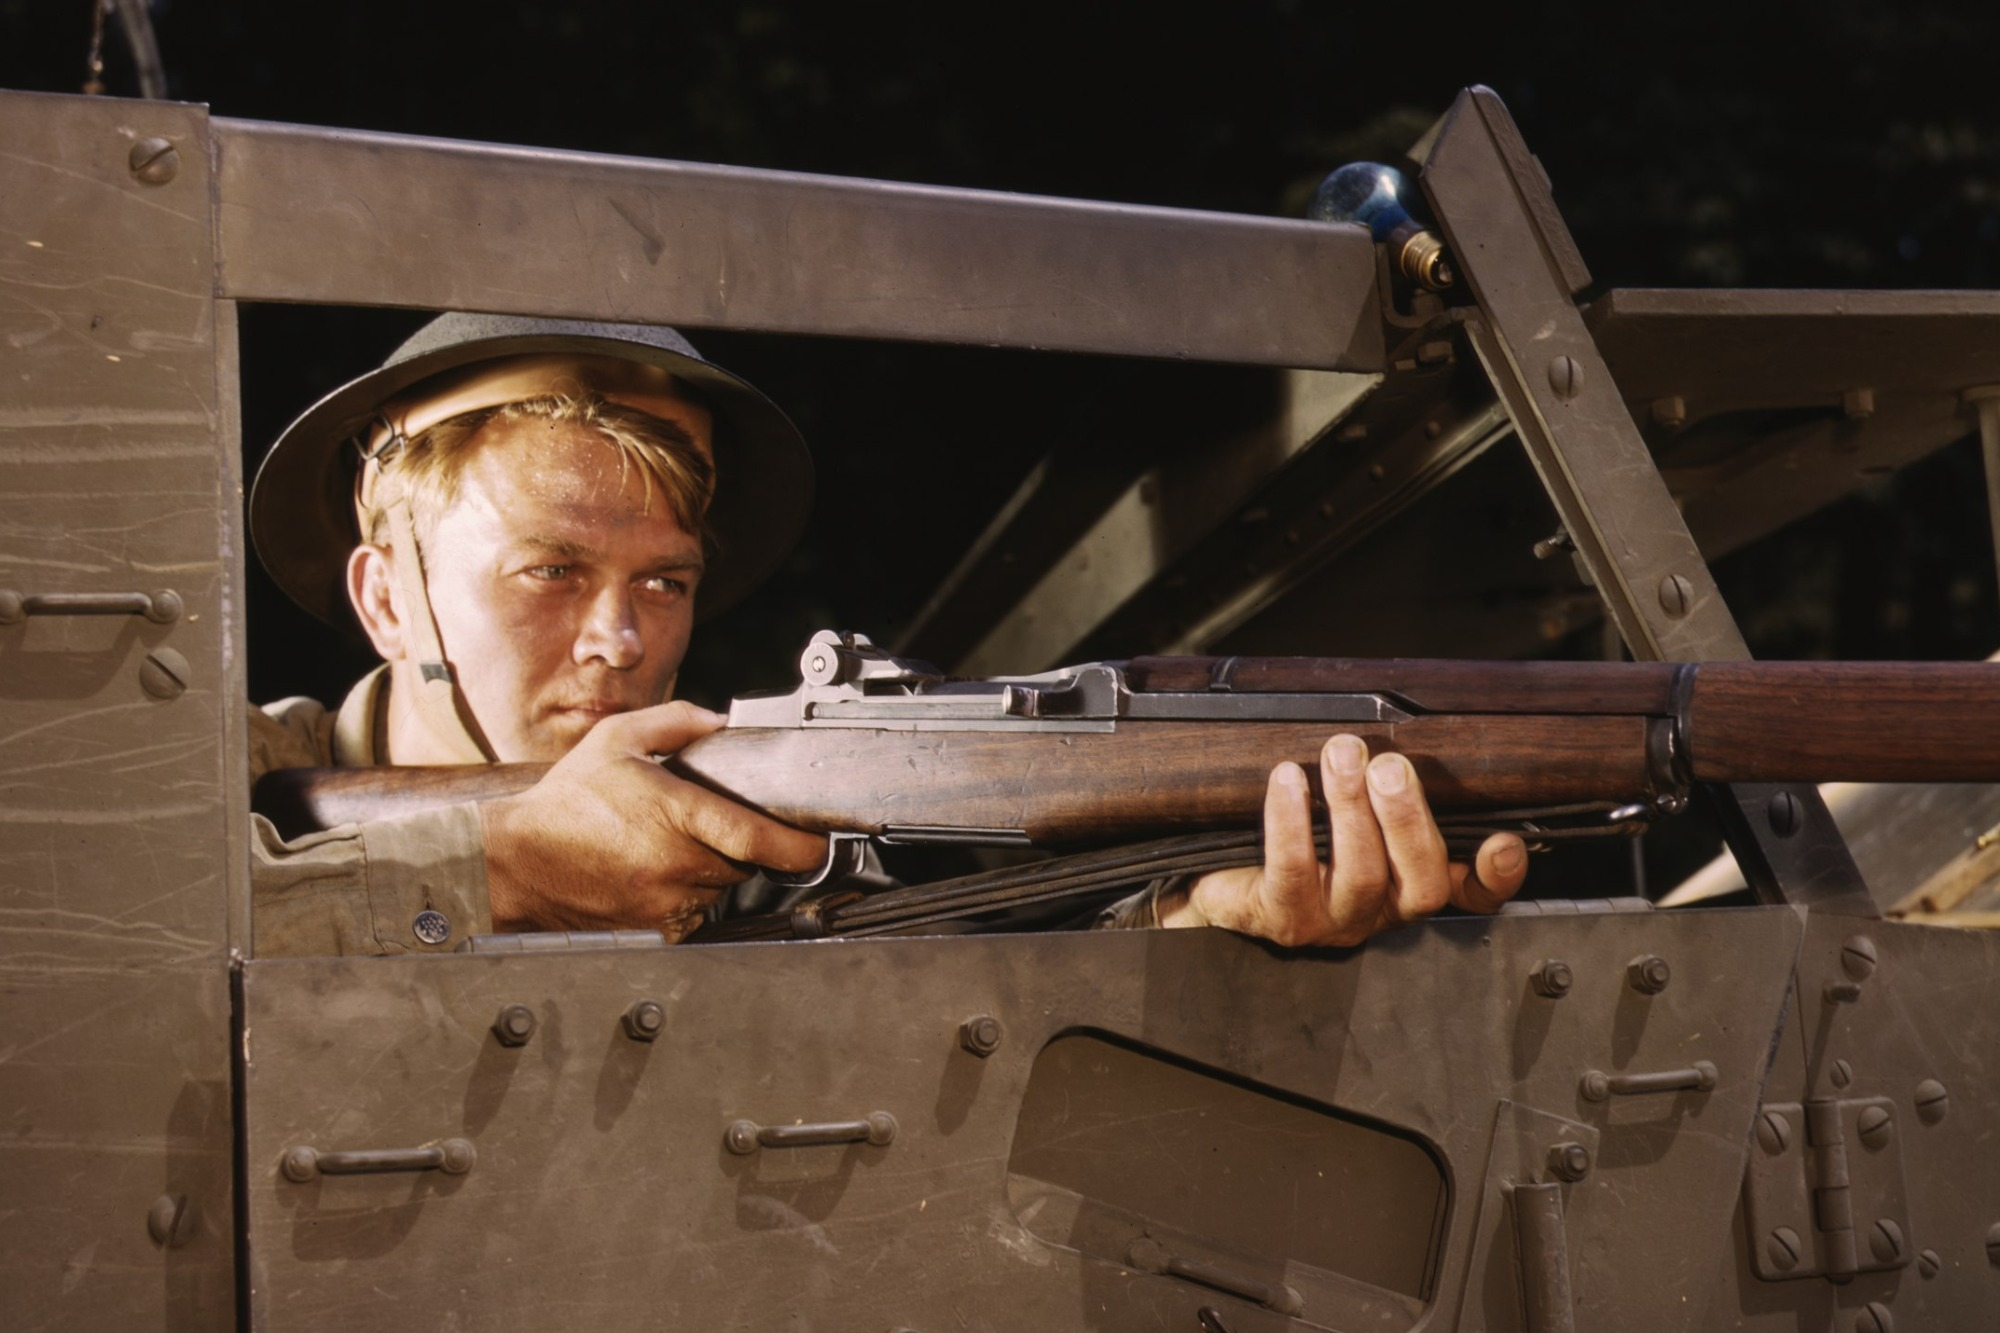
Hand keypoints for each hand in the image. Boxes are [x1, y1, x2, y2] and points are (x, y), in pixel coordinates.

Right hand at [479, 702, 826, 939]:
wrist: (516, 864)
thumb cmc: (565, 803)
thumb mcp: (615, 740)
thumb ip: (674, 722)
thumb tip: (719, 721)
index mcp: (674, 814)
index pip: (757, 836)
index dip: (798, 843)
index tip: (817, 842)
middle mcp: (675, 864)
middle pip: (747, 860)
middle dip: (743, 843)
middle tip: (709, 825)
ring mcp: (667, 903)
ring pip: (723, 887)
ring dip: (713, 868)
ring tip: (669, 847)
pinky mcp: (657, 930)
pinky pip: (698, 913)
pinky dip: (691, 895)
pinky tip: (656, 873)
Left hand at [1160, 733, 1526, 945]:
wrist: (1219, 879)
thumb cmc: (1293, 835)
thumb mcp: (1346, 807)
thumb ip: (1382, 784)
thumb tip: (1395, 732)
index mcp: (1407, 883)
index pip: (1470, 893)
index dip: (1495, 877)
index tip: (1504, 841)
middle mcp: (1381, 909)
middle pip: (1422, 882)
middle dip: (1408, 817)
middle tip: (1388, 765)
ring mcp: (1334, 920)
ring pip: (1361, 873)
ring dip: (1351, 807)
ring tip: (1341, 755)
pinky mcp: (1283, 917)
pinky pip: (1292, 870)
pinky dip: (1291, 819)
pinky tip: (1288, 779)